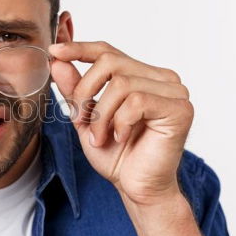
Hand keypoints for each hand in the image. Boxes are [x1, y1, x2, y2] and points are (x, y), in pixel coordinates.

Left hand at [48, 41, 192, 205]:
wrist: (137, 187)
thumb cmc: (117, 154)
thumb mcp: (86, 117)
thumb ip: (74, 89)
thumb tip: (58, 60)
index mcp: (141, 75)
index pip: (107, 51)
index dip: (79, 48)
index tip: (54, 51)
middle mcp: (161, 77)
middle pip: (110, 62)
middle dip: (85, 92)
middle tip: (81, 121)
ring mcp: (175, 91)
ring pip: (121, 84)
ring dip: (101, 115)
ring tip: (101, 137)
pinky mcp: (181, 108)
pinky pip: (137, 101)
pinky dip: (120, 122)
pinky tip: (121, 137)